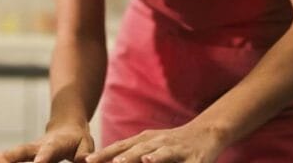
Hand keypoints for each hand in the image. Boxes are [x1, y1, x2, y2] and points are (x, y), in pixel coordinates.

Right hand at [4, 121, 94, 162]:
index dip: (42, 158)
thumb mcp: (86, 145)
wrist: (66, 126)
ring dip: (0, 160)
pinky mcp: (23, 155)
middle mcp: (38, 146)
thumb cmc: (78, 140)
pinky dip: (1, 161)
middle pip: (22, 151)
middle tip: (0, 160)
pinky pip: (11, 160)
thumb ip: (85, 155)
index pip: (47, 151)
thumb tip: (85, 162)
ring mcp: (28, 151)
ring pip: (12, 155)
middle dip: (11, 157)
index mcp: (55, 144)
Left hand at [85, 122, 224, 162]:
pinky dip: (161, 159)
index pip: (119, 147)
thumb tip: (111, 160)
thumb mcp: (151, 147)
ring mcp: (171, 148)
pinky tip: (151, 161)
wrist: (206, 133)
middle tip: (93, 162)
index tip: (85, 161)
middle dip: (111, 157)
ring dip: (133, 158)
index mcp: (143, 141)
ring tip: (118, 162)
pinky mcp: (189, 156)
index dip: (102, 154)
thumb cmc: (173, 145)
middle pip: (130, 149)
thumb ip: (132, 154)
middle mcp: (155, 142)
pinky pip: (174, 159)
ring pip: (150, 153)